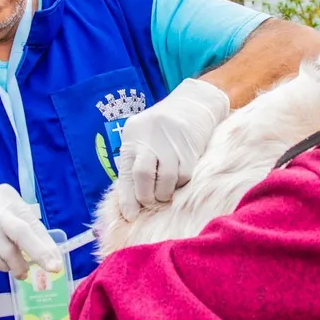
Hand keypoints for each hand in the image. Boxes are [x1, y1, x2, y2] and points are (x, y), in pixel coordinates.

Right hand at [0, 185, 62, 276]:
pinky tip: (3, 262)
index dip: (46, 243)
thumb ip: (24, 223)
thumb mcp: (6, 206)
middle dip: (39, 252)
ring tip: (22, 271)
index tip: (57, 261)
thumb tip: (47, 249)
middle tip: (53, 268)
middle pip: (21, 233)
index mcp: (10, 200)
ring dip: (19, 266)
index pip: (32, 224)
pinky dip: (3, 265)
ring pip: (7, 254)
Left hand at [117, 78, 229, 220]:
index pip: (126, 173)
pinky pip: (183, 177)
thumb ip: (135, 160)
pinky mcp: (190, 149)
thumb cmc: (163, 126)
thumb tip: (129, 197)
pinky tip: (177, 179)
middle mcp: (149, 139)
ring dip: (164, 193)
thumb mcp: (142, 136)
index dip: (127, 198)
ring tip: (164, 192)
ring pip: (166, 181)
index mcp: (133, 137)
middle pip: (143, 176)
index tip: (130, 216)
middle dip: (146, 196)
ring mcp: (170, 143)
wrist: (193, 103)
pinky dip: (179, 184)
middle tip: (151, 201)